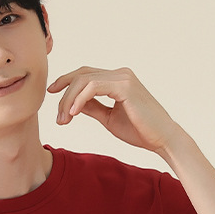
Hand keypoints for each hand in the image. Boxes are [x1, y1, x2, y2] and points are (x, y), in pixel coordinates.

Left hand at [47, 66, 180, 155]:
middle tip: (57, 117)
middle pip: (82, 75)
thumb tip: (72, 104)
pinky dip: (80, 100)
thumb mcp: (109, 118)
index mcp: (117, 79)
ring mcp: (123, 78)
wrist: (162, 139)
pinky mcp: (125, 86)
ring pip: (85, 80)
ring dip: (69, 100)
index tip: (52, 93)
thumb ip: (92, 108)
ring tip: (64, 119)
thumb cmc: (140, 131)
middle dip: (64, 94)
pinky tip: (73, 114)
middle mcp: (120, 74)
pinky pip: (93, 87)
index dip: (66, 81)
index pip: (86, 74)